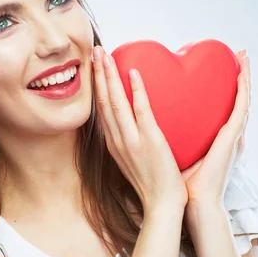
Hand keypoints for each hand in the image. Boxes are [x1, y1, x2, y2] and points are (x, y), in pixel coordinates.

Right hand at [92, 45, 187, 211]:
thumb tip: (135, 127)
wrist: (162, 205)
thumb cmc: (153, 186)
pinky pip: (141, 111)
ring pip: (116, 103)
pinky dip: (136, 91)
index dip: (97, 87)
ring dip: (110, 77)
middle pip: (104, 102)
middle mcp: (118, 141)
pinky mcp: (149, 141)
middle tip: (95, 51)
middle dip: (99, 75)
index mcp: (115, 145)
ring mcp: (132, 141)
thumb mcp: (135, 162)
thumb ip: (132, 143)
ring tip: (105, 54)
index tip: (95, 68)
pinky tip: (133, 72)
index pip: (102, 111)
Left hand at [181, 49, 250, 208]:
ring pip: (243, 98)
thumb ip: (165, 140)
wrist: (195, 203)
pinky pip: (241, 106)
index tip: (216, 72)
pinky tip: (244, 70)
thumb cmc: (182, 184)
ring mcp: (232, 136)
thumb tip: (146, 127)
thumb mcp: (173, 155)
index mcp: (215, 140)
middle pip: (235, 100)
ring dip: (245, 74)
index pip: (219, 109)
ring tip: (246, 54)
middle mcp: (227, 135)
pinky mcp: (232, 137)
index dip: (221, 89)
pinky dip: (244, 87)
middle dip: (239, 76)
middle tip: (240, 53)